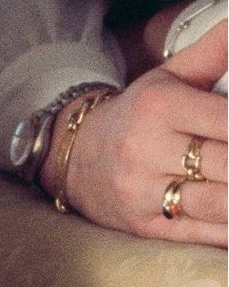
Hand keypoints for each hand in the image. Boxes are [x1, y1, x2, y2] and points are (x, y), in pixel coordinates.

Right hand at [40, 20, 226, 246]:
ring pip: (219, 204)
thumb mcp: (169, 77)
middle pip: (227, 164)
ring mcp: (143, 193)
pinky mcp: (143, 227)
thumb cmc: (137, 115)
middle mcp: (147, 149)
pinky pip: (201, 234)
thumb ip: (214, 51)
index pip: (226, 120)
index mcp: (159, 106)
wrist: (73, 158)